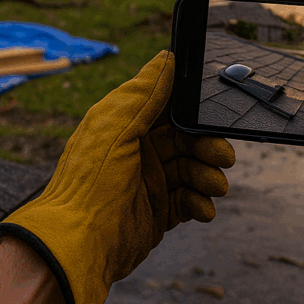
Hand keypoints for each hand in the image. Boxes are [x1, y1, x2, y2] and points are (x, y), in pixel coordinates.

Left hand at [0, 51, 234, 303]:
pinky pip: (187, 201)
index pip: (166, 107)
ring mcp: (147, 183)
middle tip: (225, 156)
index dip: (191, 108)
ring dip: (208, 176)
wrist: (78, 246)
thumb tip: (166, 58)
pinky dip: (200, 204)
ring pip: (191, 170)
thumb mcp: (115, 127)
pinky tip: (204, 210)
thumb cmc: (90, 183)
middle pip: (185, 139)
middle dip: (208, 146)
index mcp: (122, 125)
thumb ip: (143, 93)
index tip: (213, 110)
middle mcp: (136, 151)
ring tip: (216, 187)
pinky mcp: (156, 214)